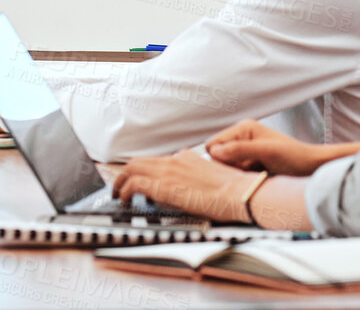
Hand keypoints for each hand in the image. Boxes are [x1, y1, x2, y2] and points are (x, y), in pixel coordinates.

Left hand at [112, 148, 259, 223]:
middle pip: (140, 161)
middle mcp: (175, 160)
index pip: (158, 161)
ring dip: (121, 182)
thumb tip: (186, 189)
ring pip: (132, 168)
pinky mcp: (164, 185)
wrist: (242, 193)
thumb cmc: (235, 191)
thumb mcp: (212, 178)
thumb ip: (196, 178)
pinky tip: (125, 201)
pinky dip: (125, 191)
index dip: (146, 172)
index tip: (141, 182)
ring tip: (118, 195)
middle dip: (126, 174)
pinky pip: (134, 184)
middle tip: (121, 187)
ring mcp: (168, 170)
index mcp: (187, 157)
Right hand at [205, 119, 356, 175]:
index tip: (236, 168)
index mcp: (243, 128)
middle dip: (228, 167)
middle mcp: (242, 138)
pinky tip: (257, 178)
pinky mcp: (251, 163)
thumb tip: (214, 152)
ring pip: (226, 167)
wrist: (314, 167)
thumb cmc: (295, 157)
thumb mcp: (267, 152)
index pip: (213, 145)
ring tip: (255, 175)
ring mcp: (246, 151)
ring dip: (237, 174)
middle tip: (248, 172)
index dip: (219, 159)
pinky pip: (236, 173)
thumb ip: (239, 150)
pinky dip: (243, 178)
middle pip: (217, 156)